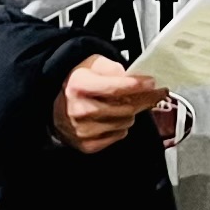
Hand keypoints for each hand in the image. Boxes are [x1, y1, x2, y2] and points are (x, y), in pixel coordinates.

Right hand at [53, 52, 167, 151]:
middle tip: (153, 93)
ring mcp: (83, 130)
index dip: (139, 85)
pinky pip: (119, 136)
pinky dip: (121, 126)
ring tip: (123, 104)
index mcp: (80, 86)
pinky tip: (113, 117)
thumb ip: (114, 68)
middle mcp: (80, 109)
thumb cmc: (77, 82)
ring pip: (126, 122)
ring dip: (130, 112)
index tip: (153, 83)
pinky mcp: (88, 145)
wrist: (56, 104)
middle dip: (144, 99)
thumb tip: (136, 79)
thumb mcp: (93, 64)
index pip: (117, 87)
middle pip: (126, 107)